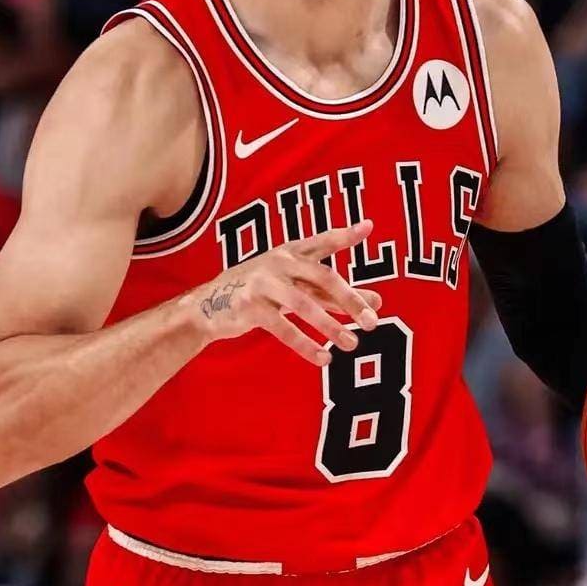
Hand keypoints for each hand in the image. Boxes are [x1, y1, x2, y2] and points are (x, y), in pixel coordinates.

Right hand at [182, 221, 383, 365]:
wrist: (208, 306)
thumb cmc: (261, 292)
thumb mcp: (295, 286)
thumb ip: (333, 293)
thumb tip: (378, 302)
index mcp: (290, 252)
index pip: (322, 242)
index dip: (344, 235)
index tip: (367, 227)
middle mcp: (279, 262)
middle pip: (322, 276)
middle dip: (350, 299)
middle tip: (372, 320)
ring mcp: (263, 283)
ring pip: (304, 305)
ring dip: (331, 327)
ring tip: (352, 344)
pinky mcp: (250, 307)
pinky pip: (283, 328)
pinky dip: (305, 344)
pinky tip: (323, 358)